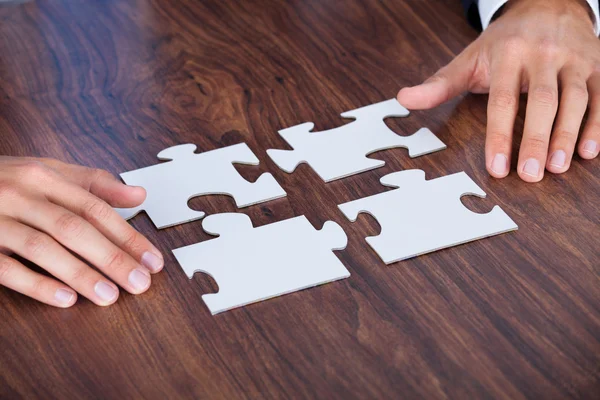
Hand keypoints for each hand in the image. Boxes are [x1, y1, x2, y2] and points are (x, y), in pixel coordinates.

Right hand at [0, 157, 163, 306]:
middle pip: (74, 228)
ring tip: (110, 297)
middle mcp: (20, 194)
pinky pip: (6, 269)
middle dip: (112, 258)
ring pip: (43, 248)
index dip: (128, 235)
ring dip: (80, 274)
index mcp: (43, 176)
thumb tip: (139, 196)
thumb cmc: (5, 180)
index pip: (95, 208)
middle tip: (140, 283)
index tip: (153, 260)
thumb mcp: (48, 172)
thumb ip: (94, 184)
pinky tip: (65, 299)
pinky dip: (37, 284)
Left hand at [397, 0, 599, 181]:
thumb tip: (404, 99)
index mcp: (508, 56)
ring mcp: (573, 60)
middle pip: (542, 101)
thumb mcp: (469, 59)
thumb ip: (439, 83)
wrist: (548, 3)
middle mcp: (543, 56)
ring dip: (568, 135)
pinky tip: (590, 150)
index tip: (497, 167)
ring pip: (575, 99)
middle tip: (529, 175)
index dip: (499, 136)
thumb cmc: (505, 41)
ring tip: (557, 167)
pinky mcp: (596, 65)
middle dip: (535, 139)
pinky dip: (598, 124)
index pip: (502, 101)